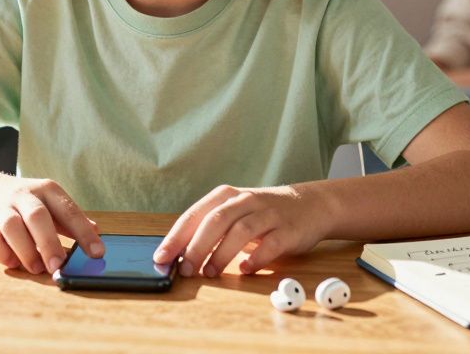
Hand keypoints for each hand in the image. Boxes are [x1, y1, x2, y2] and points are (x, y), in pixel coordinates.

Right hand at [0, 174, 101, 274]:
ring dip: (25, 250)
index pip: (68, 210)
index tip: (97, 253)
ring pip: (11, 226)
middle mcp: (23, 195)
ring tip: (36, 268)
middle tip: (58, 266)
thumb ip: (70, 218)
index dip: (83, 232)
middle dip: (49, 243)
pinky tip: (12, 262)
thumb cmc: (22, 200)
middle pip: (37, 216)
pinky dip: (0, 252)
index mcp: (47, 190)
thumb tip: (97, 233)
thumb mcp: (49, 201)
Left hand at [153, 184, 326, 276]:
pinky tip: (245, 269)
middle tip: (185, 269)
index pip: (194, 215)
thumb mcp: (234, 214)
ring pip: (241, 230)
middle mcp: (245, 201)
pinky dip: (256, 258)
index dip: (176, 237)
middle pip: (215, 221)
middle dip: (197, 246)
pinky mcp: (288, 230)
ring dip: (222, 253)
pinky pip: (271, 244)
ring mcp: (268, 214)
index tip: (161, 257)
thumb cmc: (262, 214)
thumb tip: (178, 256)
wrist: (309, 204)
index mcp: (225, 196)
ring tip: (209, 273)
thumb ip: (210, 231)